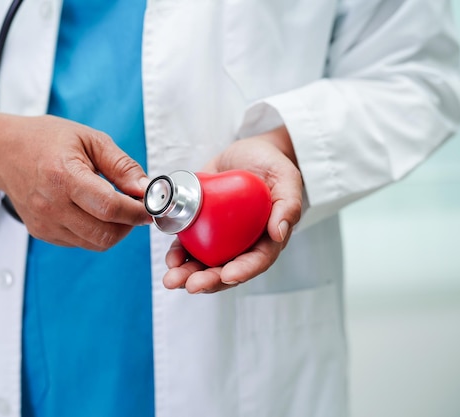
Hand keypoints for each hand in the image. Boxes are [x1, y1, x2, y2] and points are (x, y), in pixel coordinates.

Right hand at [0, 112, 150, 249]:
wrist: (4, 151)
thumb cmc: (45, 140)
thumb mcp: (90, 139)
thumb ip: (122, 166)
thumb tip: (146, 189)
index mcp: (64, 176)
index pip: (110, 207)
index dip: (137, 211)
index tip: (150, 207)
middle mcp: (51, 205)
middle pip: (105, 234)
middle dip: (129, 225)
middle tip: (135, 208)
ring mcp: (44, 223)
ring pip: (95, 243)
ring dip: (113, 230)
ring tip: (113, 207)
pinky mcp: (42, 233)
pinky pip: (80, 242)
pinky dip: (94, 231)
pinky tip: (91, 211)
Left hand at [162, 125, 302, 292]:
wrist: (248, 152)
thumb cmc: (272, 165)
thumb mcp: (287, 178)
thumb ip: (289, 204)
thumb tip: (280, 234)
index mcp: (268, 238)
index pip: (257, 260)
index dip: (242, 271)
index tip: (226, 274)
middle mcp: (244, 243)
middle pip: (227, 269)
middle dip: (208, 280)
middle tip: (190, 285)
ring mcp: (223, 237)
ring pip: (205, 263)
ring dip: (188, 273)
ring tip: (171, 279)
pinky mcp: (204, 226)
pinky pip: (190, 244)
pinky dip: (179, 254)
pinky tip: (171, 259)